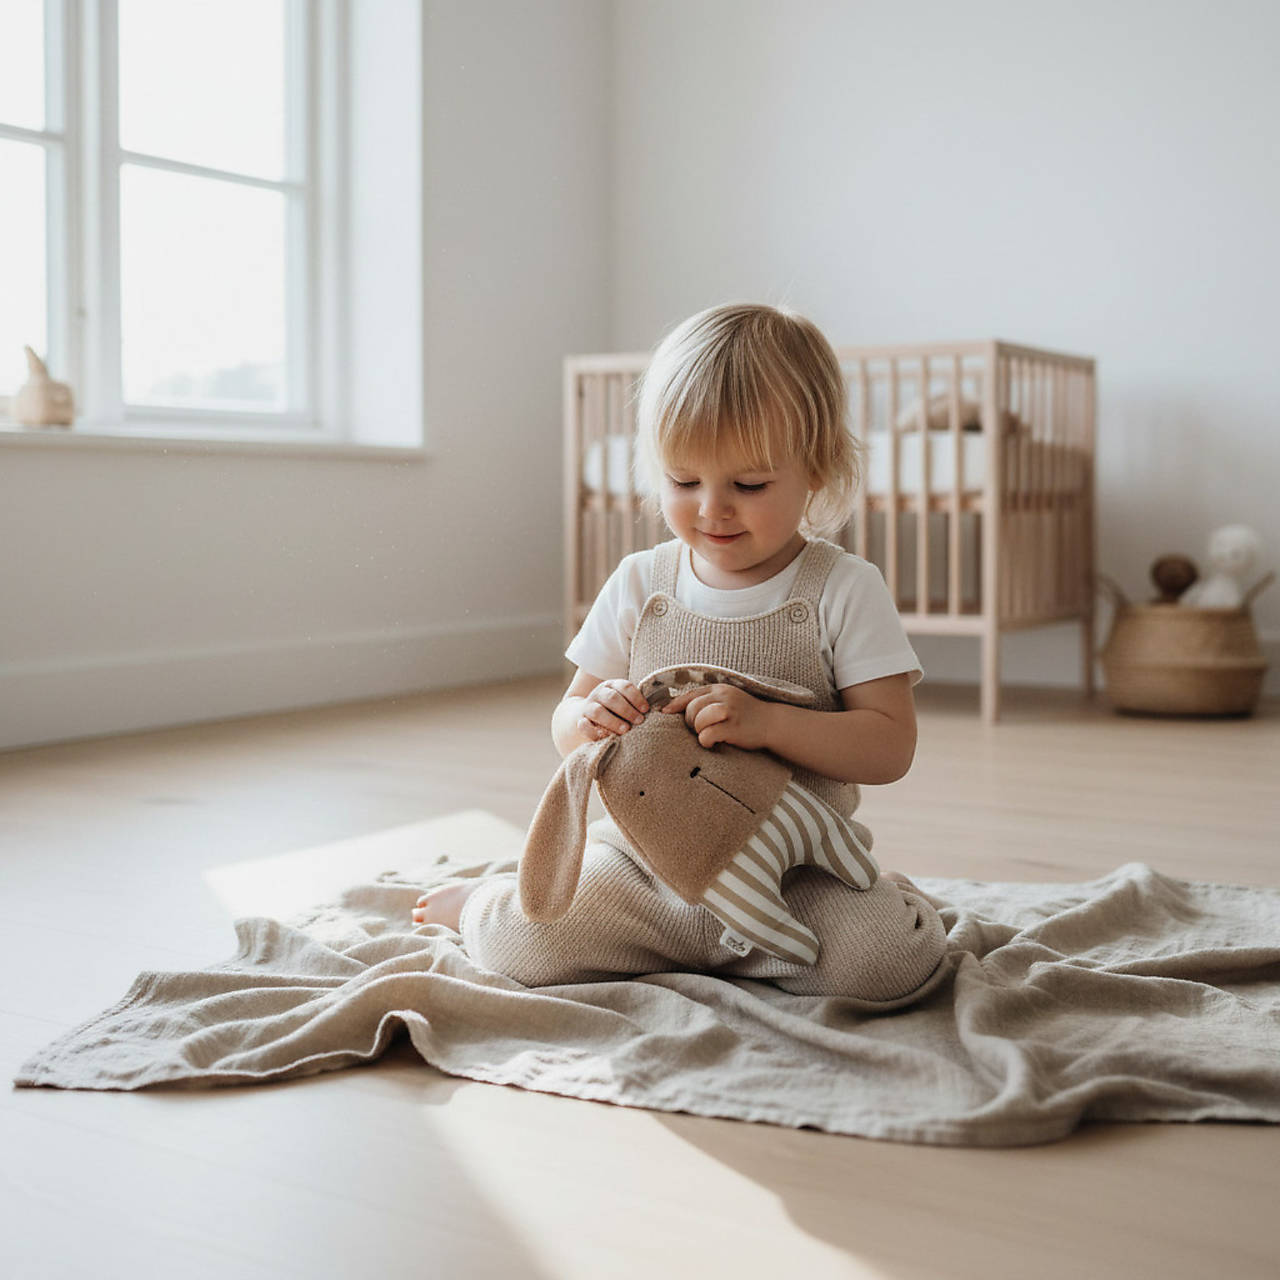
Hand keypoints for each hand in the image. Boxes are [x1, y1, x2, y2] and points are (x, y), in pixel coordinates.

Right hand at [577, 678, 649, 740]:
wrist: (588, 716)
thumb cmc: (616, 711)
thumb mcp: (626, 701)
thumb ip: (638, 704)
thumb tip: (663, 709)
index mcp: (612, 685)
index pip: (624, 686)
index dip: (636, 698)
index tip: (646, 710)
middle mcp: (599, 694)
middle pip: (611, 698)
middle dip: (627, 710)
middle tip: (639, 721)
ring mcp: (588, 707)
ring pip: (597, 711)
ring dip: (612, 721)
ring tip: (625, 730)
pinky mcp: (580, 721)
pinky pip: (584, 726)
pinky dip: (594, 731)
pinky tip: (606, 736)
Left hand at [661, 683, 775, 749]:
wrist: (772, 723)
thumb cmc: (746, 715)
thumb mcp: (728, 700)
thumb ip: (708, 701)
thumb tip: (678, 707)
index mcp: (719, 689)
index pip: (690, 694)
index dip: (675, 704)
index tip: (664, 712)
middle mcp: (723, 696)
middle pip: (691, 708)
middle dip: (691, 722)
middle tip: (702, 729)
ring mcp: (729, 711)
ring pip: (698, 720)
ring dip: (700, 731)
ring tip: (710, 734)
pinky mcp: (733, 727)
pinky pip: (707, 735)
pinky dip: (707, 741)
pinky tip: (715, 742)